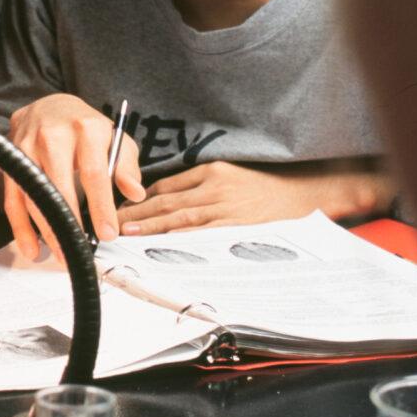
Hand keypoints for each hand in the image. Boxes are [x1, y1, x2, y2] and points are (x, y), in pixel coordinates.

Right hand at [2, 93, 143, 259]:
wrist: (49, 107)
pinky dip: (21, 227)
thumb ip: (125, 166)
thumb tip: (135, 194)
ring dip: (47, 230)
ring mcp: (26, 148)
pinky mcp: (11, 162)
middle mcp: (52, 136)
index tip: (108, 233)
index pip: (93, 172)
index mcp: (85, 129)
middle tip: (82, 250)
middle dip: (70, 223)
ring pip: (34, 195)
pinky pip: (13, 198)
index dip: (101, 206)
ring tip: (63, 255)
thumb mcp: (114, 139)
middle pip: (59, 187)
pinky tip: (32, 247)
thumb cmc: (86, 128)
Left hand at [119, 159, 324, 233]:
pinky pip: (201, 235)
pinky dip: (177, 239)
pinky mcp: (236, 227)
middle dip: (135, 212)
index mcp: (213, 171)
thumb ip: (202, 184)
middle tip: (110, 220)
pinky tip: (158, 245)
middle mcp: (215, 187)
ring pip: (178, 218)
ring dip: (148, 227)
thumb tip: (165, 198)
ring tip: (124, 233)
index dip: (140, 198)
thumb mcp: (233, 176)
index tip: (119, 206)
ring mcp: (226, 208)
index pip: (167, 185)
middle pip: (165, 201)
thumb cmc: (268, 188)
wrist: (307, 196)